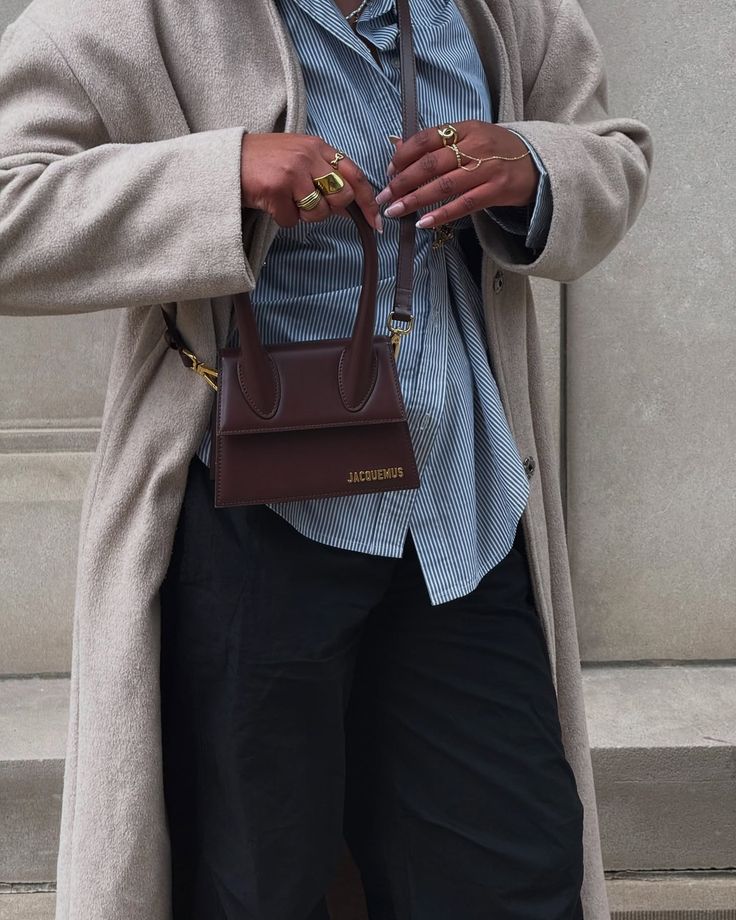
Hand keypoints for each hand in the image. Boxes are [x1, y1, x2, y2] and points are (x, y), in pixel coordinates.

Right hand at [240, 133, 381, 231]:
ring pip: (319, 213)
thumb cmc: (262, 162)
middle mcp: (308, 156)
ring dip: (303, 216)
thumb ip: (323, 173)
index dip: (368, 201)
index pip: (355, 175)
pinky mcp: (276, 189)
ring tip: (285, 200)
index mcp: (317, 147)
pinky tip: (271, 204)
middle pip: (342, 197)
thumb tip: (348, 203)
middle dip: (329, 209)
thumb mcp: (297, 157)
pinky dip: (282, 219)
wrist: (226, 160)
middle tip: (307, 204)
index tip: (376, 221)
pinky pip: (292, 221)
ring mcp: (293, 172)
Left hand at [375, 121, 538, 228]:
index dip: (404, 154)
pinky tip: (423, 223)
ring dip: (415, 200)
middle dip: (403, 181)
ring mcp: (487, 169)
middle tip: (385, 195)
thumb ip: (438, 143)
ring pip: (444, 185)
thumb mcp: (470, 138)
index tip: (388, 171)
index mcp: (466, 128)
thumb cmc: (496, 152)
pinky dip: (441, 215)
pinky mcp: (496, 191)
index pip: (428, 138)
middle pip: (431, 164)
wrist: (537, 164)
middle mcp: (476, 146)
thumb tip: (397, 147)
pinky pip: (463, 205)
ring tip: (395, 211)